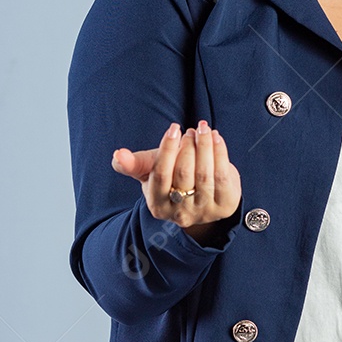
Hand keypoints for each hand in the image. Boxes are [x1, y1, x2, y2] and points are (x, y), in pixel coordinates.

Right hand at [111, 120, 241, 235]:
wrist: (202, 196)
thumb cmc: (172, 177)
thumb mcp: (151, 170)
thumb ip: (133, 163)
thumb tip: (117, 155)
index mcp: (157, 205)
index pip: (160, 174)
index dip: (167, 149)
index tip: (174, 128)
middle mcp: (180, 213)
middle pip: (184, 173)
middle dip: (188, 146)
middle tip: (190, 131)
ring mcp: (204, 211)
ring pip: (205, 174)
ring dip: (204, 146)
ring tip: (202, 130)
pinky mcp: (224, 206)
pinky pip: (223, 176)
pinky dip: (220, 153)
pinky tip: (215, 138)